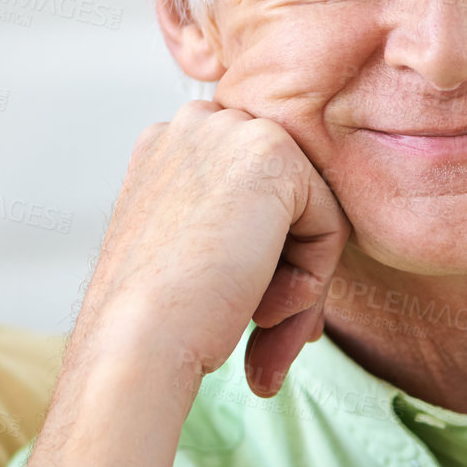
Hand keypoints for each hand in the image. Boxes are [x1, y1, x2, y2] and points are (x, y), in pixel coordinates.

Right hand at [77, 100, 350, 399]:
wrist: (136, 341)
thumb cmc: (157, 319)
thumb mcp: (190, 256)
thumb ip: (234, 230)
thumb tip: (296, 253)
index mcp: (169, 147)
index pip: (254, 196)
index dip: (264, 259)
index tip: (255, 314)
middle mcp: (197, 125)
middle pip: (286, 200)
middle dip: (288, 270)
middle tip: (267, 329)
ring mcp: (232, 130)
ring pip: (311, 214)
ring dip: (298, 282)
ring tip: (262, 325)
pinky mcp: (273, 153)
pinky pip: (330, 225)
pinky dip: (312, 280)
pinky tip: (264, 309)